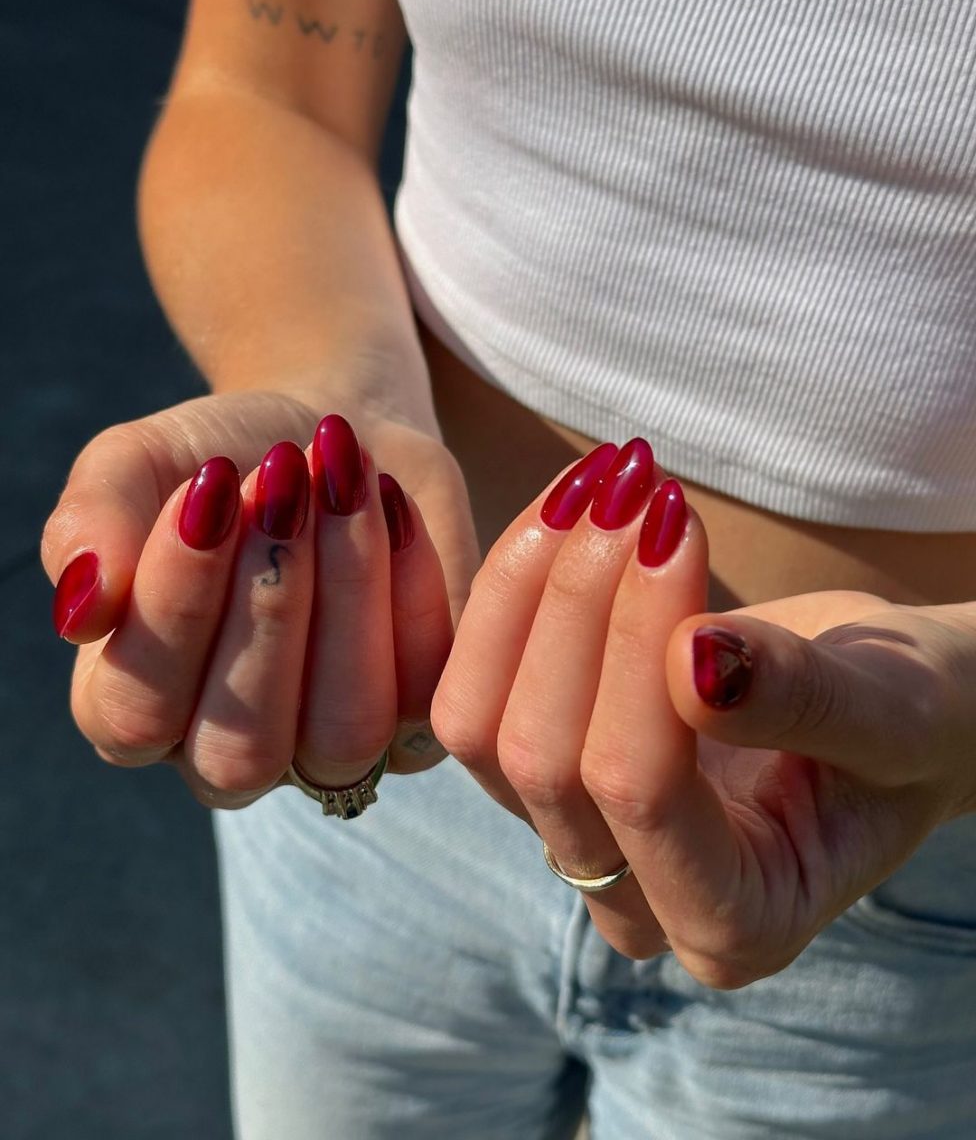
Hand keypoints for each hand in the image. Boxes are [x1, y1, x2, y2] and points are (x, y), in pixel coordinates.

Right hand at [43, 389, 479, 806]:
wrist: (335, 431)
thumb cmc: (221, 457)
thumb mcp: (140, 463)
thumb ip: (93, 523)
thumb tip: (82, 609)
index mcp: (137, 707)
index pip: (135, 714)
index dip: (172, 608)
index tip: (206, 486)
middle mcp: (231, 751)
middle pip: (241, 751)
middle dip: (266, 605)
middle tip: (280, 477)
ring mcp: (331, 748)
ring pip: (344, 734)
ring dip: (346, 594)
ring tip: (341, 480)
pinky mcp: (420, 716)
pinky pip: (426, 688)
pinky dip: (412, 587)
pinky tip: (392, 505)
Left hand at [432, 440, 975, 985]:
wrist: (882, 704)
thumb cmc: (909, 719)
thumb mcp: (894, 713)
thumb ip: (804, 703)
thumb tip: (694, 660)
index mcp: (734, 922)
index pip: (642, 791)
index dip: (638, 648)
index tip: (674, 523)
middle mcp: (636, 900)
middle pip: (543, 758)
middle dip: (579, 604)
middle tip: (635, 486)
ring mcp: (575, 839)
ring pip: (481, 725)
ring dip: (525, 589)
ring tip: (598, 485)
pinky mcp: (538, 771)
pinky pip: (474, 686)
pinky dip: (505, 590)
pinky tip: (561, 509)